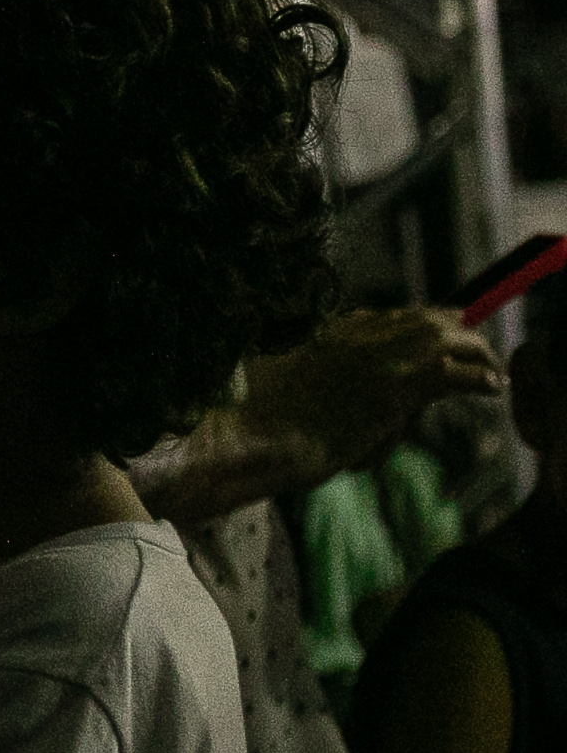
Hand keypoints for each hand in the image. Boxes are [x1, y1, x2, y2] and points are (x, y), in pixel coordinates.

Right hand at [244, 305, 504, 479]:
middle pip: (433, 319)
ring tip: (491, 375)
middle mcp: (363, 330)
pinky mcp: (403, 382)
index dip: (427, 333)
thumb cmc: (266, 420)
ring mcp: (384, 353)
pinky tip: (492, 389)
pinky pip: (463, 373)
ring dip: (479, 356)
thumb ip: (328, 371)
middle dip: (459, 336)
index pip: (399, 318)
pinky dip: (484, 380)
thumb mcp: (296, 382)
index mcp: (336, 328)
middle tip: (476, 359)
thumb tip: (358, 392)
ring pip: (456, 338)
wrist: (260, 434)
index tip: (441, 350)